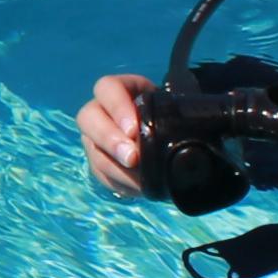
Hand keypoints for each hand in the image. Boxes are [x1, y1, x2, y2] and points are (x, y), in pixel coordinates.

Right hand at [81, 74, 170, 197]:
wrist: (167, 136)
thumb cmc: (172, 116)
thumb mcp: (174, 109)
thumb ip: (178, 114)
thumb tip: (189, 133)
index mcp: (121, 89)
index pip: (108, 88)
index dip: (117, 108)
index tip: (133, 130)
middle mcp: (101, 109)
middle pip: (88, 117)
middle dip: (109, 140)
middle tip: (132, 158)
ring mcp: (95, 135)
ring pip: (92, 149)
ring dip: (114, 167)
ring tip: (139, 180)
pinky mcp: (98, 159)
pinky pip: (99, 172)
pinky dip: (118, 182)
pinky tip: (138, 188)